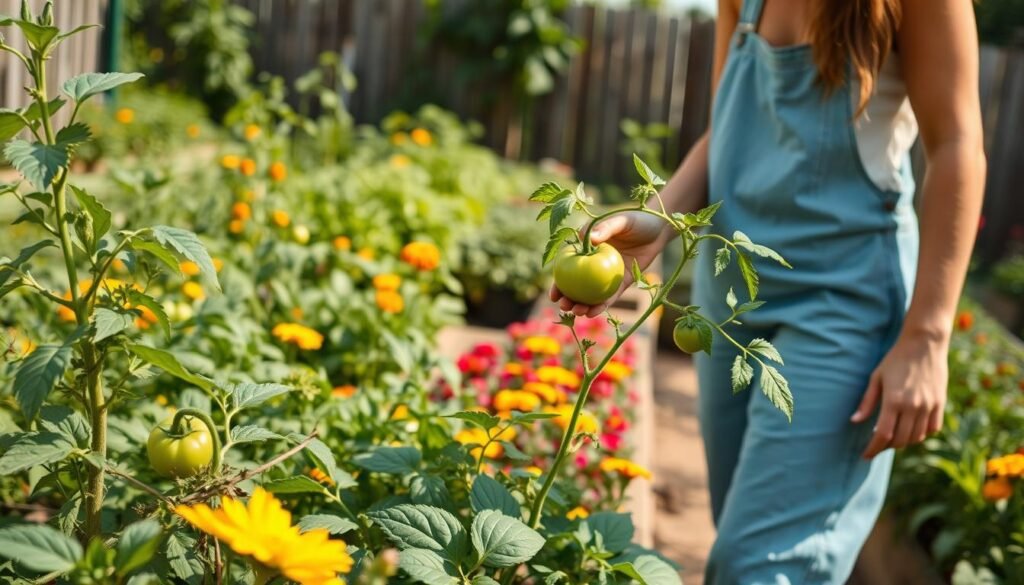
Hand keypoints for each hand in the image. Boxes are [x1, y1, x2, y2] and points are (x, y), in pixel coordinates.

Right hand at [550, 211, 665, 317]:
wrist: (659, 229)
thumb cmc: (637, 221)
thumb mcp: (621, 221)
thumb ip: (605, 228)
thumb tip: (584, 237)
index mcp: (587, 250)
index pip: (568, 269)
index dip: (559, 283)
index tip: (554, 295)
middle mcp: (594, 265)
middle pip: (577, 287)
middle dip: (568, 300)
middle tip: (565, 306)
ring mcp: (608, 275)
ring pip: (592, 295)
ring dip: (583, 306)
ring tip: (579, 312)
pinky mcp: (622, 282)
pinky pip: (611, 296)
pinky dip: (602, 305)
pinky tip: (594, 312)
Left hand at [851, 330, 948, 458]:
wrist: (924, 344)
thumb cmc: (895, 359)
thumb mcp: (876, 378)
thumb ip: (867, 402)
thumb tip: (855, 421)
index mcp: (894, 400)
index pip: (883, 435)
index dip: (874, 449)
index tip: (866, 455)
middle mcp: (913, 407)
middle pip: (900, 440)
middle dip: (886, 447)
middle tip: (877, 445)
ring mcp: (929, 406)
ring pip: (917, 437)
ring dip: (903, 442)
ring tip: (893, 438)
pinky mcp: (940, 403)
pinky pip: (932, 428)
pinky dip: (921, 434)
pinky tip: (911, 430)